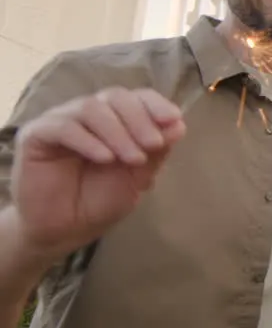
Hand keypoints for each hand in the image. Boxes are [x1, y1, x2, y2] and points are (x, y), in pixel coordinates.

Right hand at [10, 87, 185, 258]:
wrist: (65, 229)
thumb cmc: (100, 201)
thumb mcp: (138, 177)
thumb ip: (156, 151)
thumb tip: (179, 124)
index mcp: (114, 119)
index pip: (135, 97)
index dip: (155, 104)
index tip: (174, 119)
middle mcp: (87, 115)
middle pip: (115, 98)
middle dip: (140, 120)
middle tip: (153, 145)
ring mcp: (60, 122)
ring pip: (91, 109)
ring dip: (118, 132)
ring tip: (132, 159)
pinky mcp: (36, 135)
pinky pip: (64, 127)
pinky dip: (89, 141)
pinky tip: (105, 158)